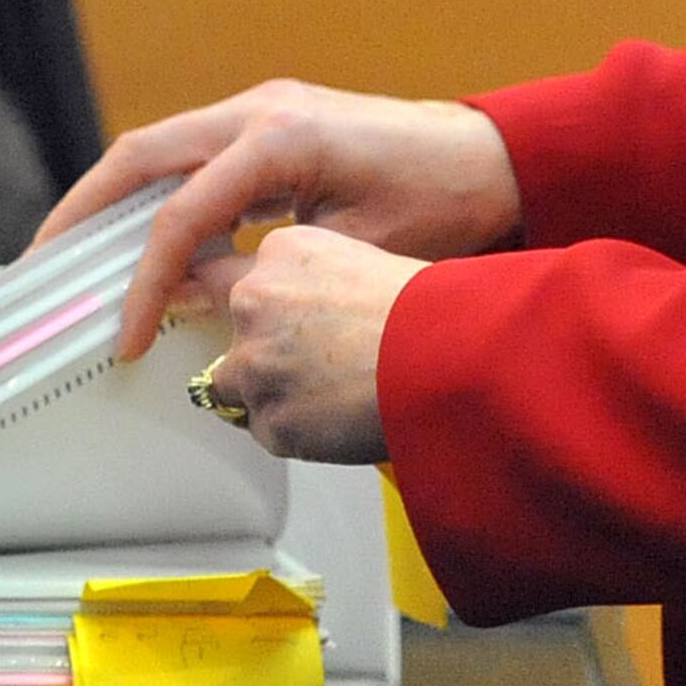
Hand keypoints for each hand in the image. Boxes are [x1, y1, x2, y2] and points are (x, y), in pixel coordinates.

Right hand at [36, 79, 521, 362]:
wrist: (496, 159)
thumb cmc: (446, 203)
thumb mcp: (359, 247)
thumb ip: (273, 268)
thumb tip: (203, 298)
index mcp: (279, 137)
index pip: (181, 213)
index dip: (147, 282)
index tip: (128, 337)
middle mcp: (258, 111)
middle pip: (139, 156)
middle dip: (82, 212)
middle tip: (38, 266)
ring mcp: (260, 110)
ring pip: (157, 150)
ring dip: (110, 200)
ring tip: (68, 256)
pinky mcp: (269, 124)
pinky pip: (190, 156)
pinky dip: (154, 196)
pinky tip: (139, 242)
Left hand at [184, 224, 419, 463]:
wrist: (447, 358)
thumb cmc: (427, 312)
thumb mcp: (360, 261)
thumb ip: (312, 280)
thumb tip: (303, 314)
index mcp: (279, 252)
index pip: (244, 282)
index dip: (269, 314)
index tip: (286, 329)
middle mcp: (253, 300)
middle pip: (237, 335)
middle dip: (268, 354)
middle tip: (322, 368)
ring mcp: (255, 363)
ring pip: (239, 387)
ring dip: (275, 395)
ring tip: (333, 398)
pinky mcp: (270, 419)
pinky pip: (269, 431)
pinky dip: (296, 434)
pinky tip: (339, 421)